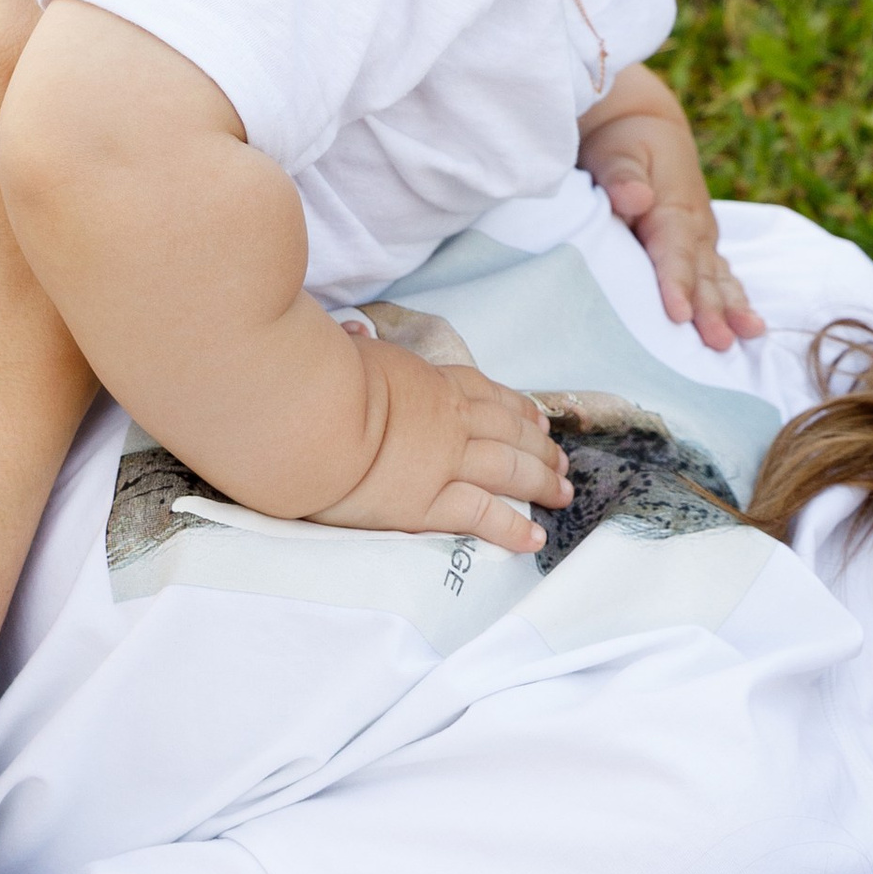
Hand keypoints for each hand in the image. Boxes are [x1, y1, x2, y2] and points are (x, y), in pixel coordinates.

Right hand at [307, 330, 570, 555]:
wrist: (310, 413)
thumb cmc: (319, 377)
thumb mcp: (348, 352)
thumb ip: (359, 349)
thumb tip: (351, 335)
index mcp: (430, 383)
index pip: (485, 394)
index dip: (517, 407)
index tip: (537, 418)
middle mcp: (449, 421)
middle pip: (509, 432)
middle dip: (540, 448)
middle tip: (562, 461)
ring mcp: (444, 462)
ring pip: (509, 470)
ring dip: (541, 482)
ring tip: (562, 494)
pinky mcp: (428, 503)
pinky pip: (482, 515)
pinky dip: (512, 527)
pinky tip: (535, 538)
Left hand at [580, 80, 763, 351]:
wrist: (647, 125)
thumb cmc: (625, 143)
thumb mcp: (617, 152)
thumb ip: (623, 177)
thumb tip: (635, 197)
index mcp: (671, 206)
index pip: (674, 251)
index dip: (676, 283)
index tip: (678, 314)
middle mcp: (695, 225)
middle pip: (702, 273)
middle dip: (711, 310)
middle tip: (719, 343)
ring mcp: (703, 237)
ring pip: (718, 278)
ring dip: (732, 308)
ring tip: (748, 335)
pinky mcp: (702, 245)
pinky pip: (722, 276)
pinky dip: (734, 300)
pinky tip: (747, 326)